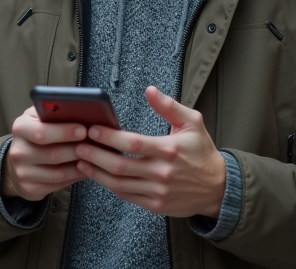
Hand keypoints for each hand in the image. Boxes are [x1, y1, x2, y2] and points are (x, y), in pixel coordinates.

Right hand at [1, 106, 87, 200]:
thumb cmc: (35, 134)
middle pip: (53, 154)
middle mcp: (18, 152)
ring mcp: (23, 173)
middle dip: (77, 150)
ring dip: (80, 165)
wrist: (17, 162)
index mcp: (20, 128)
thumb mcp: (39, 118)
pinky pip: (59, 185)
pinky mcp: (30, 189)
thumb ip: (54, 112)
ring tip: (95, 158)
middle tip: (95, 145)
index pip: (42, 132)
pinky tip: (85, 169)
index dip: (64, 132)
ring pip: (59, 173)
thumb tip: (80, 111)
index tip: (84, 129)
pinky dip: (75, 177)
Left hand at [74, 86, 226, 217]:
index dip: (109, 137)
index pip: (133, 143)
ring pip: (119, 184)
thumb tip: (149, 90)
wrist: (218, 188)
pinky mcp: (155, 205)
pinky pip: (127, 196)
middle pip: (120, 165)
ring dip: (96, 173)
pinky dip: (110, 186)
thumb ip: (169, 106)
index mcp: (169, 149)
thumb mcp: (193, 122)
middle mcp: (162, 172)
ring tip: (80, 160)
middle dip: (94, 155)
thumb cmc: (202, 152)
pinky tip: (98, 175)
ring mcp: (158, 191)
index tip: (92, 129)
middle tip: (77, 145)